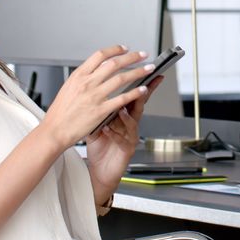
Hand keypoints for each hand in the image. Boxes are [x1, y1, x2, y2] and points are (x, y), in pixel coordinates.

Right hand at [40, 45, 151, 147]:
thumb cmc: (59, 113)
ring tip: (148, 68)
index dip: (115, 50)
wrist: (54, 130)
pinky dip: (134, 93)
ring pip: (121, 78)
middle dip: (132, 57)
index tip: (124, 48)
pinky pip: (122, 98)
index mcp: (78, 75)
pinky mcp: (101, 110)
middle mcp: (87, 83)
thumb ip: (83, 78)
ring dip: (138, 71)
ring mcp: (95, 96)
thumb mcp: (68, 87)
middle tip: (142, 54)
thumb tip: (96, 70)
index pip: (100, 55)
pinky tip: (142, 90)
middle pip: (114, 63)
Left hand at [86, 75, 162, 204]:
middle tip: (143, 82)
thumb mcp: (99, 121)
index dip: (138, 82)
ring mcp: (129, 136)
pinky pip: (122, 139)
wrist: (99, 170)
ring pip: (133, 122)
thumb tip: (96, 83)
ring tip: (122, 107)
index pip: (132, 94)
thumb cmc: (100, 145)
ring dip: (127, 113)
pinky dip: (114, 133)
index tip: (144, 69)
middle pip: (139, 105)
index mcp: (122, 114)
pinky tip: (107, 128)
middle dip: (142, 93)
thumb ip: (101, 104)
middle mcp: (129, 124)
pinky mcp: (126, 150)